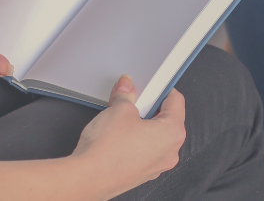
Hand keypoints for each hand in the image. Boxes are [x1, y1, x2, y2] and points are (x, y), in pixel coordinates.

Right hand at [73, 76, 186, 197]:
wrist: (87, 178)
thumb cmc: (106, 152)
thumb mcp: (119, 110)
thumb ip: (126, 95)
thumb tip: (126, 87)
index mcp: (172, 133)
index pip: (176, 101)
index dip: (163, 89)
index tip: (153, 85)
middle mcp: (169, 152)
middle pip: (167, 120)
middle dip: (151, 108)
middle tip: (135, 101)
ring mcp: (156, 166)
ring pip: (156, 137)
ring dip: (143, 126)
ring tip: (124, 120)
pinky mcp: (141, 174)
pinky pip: (145, 151)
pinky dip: (136, 142)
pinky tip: (119, 137)